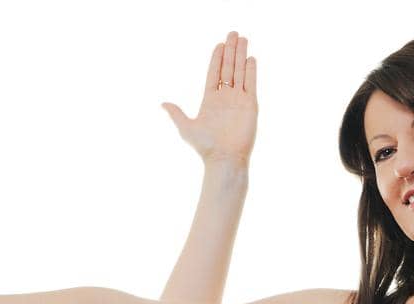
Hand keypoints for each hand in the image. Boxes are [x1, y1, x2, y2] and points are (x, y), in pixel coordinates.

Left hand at [162, 31, 256, 167]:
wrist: (224, 160)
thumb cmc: (205, 148)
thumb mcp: (186, 128)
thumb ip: (176, 113)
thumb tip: (163, 104)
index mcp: (210, 100)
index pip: (215, 73)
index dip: (217, 58)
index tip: (220, 44)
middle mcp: (226, 98)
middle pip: (228, 68)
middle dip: (231, 50)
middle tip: (233, 33)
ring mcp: (239, 101)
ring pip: (240, 72)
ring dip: (241, 55)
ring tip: (243, 39)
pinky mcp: (251, 106)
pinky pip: (251, 84)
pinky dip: (251, 71)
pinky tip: (251, 58)